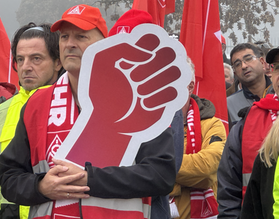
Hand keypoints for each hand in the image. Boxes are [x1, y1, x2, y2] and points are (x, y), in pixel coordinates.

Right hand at [38, 159, 89, 199]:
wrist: (41, 190)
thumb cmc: (47, 180)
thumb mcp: (50, 172)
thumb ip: (58, 168)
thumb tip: (66, 168)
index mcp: (57, 181)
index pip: (68, 178)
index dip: (76, 176)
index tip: (82, 174)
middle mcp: (60, 188)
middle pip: (72, 188)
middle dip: (80, 188)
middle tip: (88, 187)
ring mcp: (61, 193)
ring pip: (72, 195)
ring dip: (80, 195)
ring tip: (87, 195)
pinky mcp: (62, 197)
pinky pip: (70, 197)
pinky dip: (76, 197)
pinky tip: (82, 197)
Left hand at [57, 25, 190, 167]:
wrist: (105, 121)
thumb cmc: (101, 92)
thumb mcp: (102, 61)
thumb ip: (124, 48)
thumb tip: (149, 55)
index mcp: (137, 53)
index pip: (155, 38)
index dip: (148, 45)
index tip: (131, 59)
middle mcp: (151, 66)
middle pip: (171, 52)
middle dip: (153, 64)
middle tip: (132, 77)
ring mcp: (160, 83)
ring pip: (176, 71)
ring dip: (157, 81)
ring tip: (138, 91)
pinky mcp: (165, 101)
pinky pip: (175, 92)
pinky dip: (159, 98)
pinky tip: (144, 104)